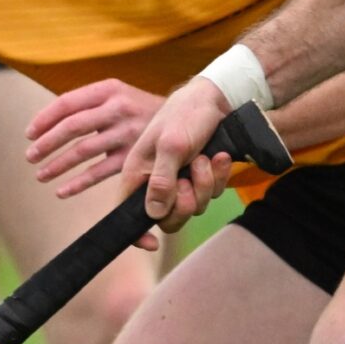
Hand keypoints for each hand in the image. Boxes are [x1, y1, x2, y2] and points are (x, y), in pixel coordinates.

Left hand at [26, 78, 162, 197]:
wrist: (188, 115)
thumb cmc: (139, 109)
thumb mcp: (117, 95)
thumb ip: (87, 104)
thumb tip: (44, 122)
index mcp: (109, 89)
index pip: (67, 102)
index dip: (44, 119)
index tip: (29, 134)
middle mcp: (119, 108)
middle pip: (72, 127)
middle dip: (46, 143)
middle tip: (30, 157)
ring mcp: (129, 133)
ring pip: (84, 151)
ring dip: (57, 165)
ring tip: (40, 175)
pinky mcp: (136, 157)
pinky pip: (101, 172)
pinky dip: (78, 183)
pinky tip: (62, 191)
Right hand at [120, 75, 240, 232]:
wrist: (214, 100)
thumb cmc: (184, 115)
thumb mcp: (171, 146)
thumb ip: (161, 180)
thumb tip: (153, 214)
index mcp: (138, 174)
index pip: (126, 212)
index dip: (136, 232)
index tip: (152, 243)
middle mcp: (156, 181)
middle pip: (167, 218)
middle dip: (186, 203)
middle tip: (190, 180)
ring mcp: (179, 180)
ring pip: (193, 207)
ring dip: (205, 185)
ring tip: (205, 159)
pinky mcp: (199, 177)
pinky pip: (210, 194)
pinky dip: (218, 178)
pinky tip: (219, 158)